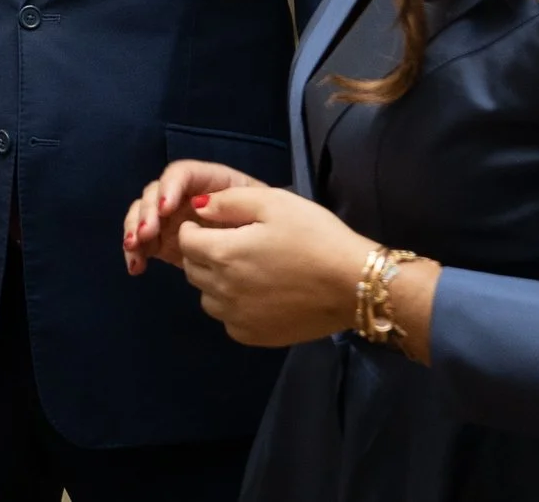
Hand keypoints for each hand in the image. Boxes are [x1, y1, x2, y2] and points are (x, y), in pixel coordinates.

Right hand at [121, 160, 266, 274]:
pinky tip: (136, 268)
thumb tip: (199, 206)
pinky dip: (137, 253)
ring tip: (134, 249)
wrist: (286, 261)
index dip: (169, 187)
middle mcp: (189, 197)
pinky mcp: (170, 243)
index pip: (182, 174)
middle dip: (146, 211)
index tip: (166, 208)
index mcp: (212, 182)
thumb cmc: (280, 228)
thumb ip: (233, 202)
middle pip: (157, 193)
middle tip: (146, 234)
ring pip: (145, 216)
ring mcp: (177, 220)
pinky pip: (146, 243)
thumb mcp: (264, 206)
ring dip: (135, 230)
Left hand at [172, 184, 377, 348]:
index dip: (193, 229)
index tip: (209, 224)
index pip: (186, 241)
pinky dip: (232, 307)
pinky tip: (256, 293)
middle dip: (201, 253)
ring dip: (213, 281)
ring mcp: (237, 317)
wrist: (353, 284)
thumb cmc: (315, 236)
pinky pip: (227, 320)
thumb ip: (228, 202)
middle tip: (227, 243)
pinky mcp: (254, 336)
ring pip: (206, 297)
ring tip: (242, 268)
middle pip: (192, 269)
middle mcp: (222, 290)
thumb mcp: (274, 203)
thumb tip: (197, 207)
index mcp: (223, 254)